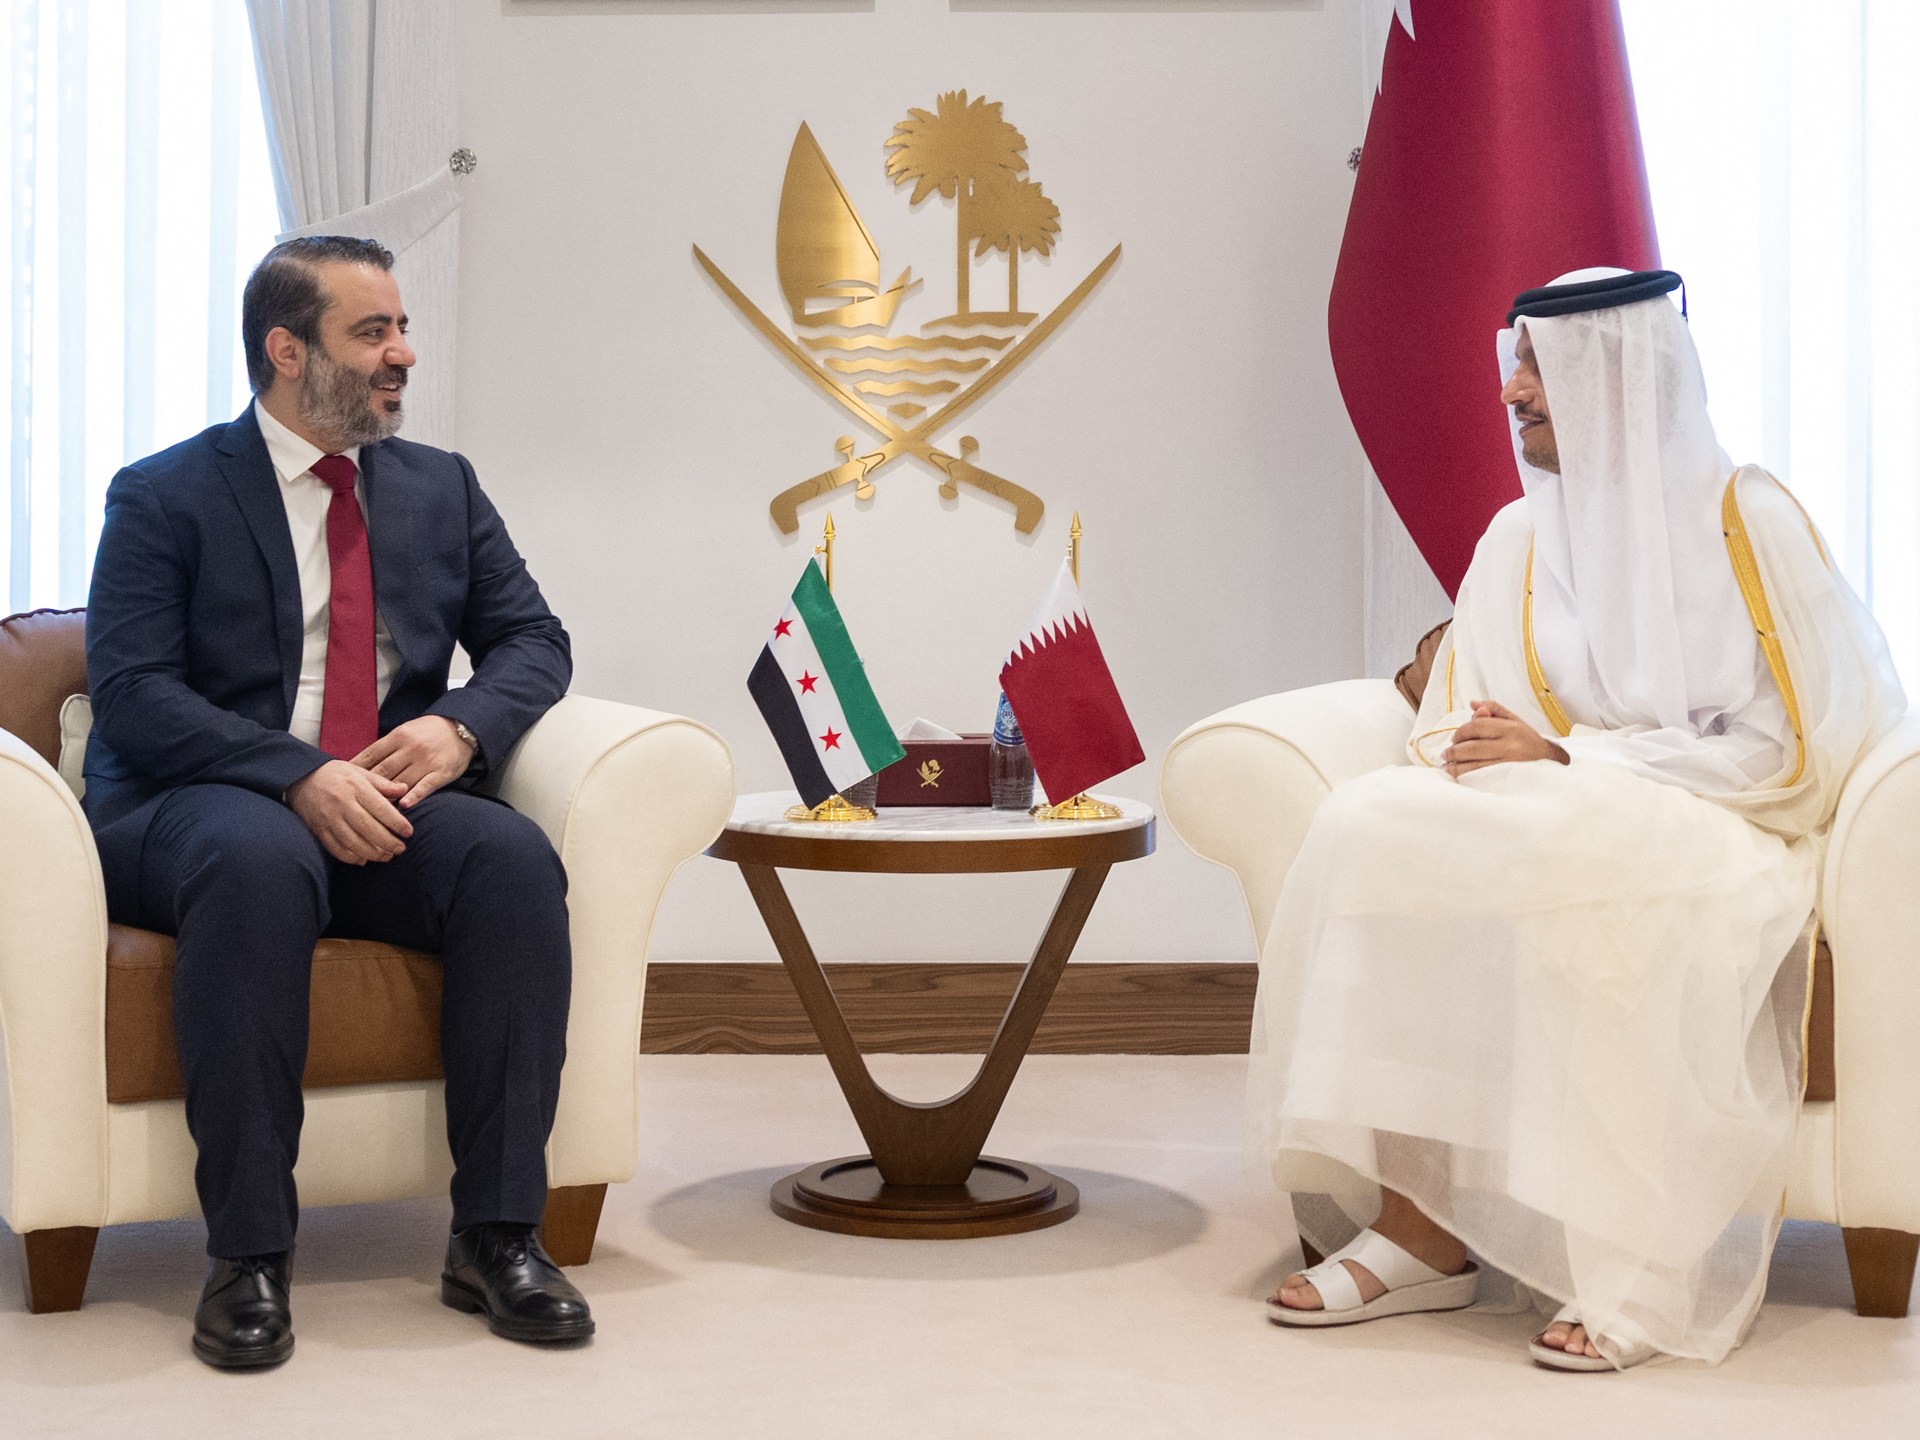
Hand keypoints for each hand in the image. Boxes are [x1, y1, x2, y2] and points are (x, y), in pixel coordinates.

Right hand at [287, 760, 413, 863]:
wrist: (298, 778)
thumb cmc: (335, 774)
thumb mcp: (359, 772)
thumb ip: (382, 783)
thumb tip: (405, 790)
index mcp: (355, 787)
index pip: (381, 808)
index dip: (397, 823)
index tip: (409, 832)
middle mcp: (342, 803)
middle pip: (368, 828)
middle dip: (387, 842)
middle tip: (401, 849)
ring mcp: (328, 818)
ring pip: (353, 842)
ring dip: (372, 853)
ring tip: (387, 856)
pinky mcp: (318, 829)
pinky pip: (335, 848)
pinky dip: (350, 857)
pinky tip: (363, 860)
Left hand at [353, 716, 476, 808]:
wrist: (462, 728)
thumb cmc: (429, 732)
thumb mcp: (406, 731)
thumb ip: (387, 747)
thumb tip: (361, 764)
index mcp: (399, 736)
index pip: (371, 754)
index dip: (355, 768)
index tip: (342, 780)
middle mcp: (411, 748)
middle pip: (383, 770)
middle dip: (366, 786)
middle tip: (351, 801)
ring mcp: (426, 761)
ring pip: (401, 781)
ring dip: (386, 797)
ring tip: (372, 811)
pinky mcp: (441, 772)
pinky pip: (425, 786)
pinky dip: (414, 796)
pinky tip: (404, 806)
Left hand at [1442, 699, 1569, 776]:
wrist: (1550, 762)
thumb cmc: (1527, 740)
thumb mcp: (1514, 720)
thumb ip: (1494, 710)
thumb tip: (1474, 704)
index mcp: (1512, 729)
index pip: (1477, 726)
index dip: (1461, 732)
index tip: (1454, 738)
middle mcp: (1511, 747)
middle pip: (1473, 748)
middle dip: (1454, 751)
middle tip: (1446, 754)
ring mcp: (1509, 766)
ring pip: (1474, 766)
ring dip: (1455, 767)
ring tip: (1447, 765)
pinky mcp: (1507, 781)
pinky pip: (1480, 780)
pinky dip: (1464, 778)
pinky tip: (1457, 775)